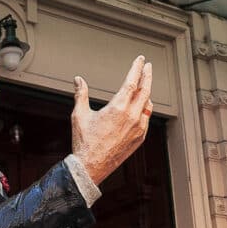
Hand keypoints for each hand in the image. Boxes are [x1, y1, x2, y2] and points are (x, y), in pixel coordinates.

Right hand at [72, 55, 152, 184]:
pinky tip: (142, 106)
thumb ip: (81, 94)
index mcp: (117, 108)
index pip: (132, 81)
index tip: (140, 60)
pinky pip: (147, 119)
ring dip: (147, 92)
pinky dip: (146, 109)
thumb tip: (78, 80)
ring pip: (148, 104)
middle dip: (147, 76)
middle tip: (147, 66)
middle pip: (145, 90)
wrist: (91, 167)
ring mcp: (138, 128)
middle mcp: (131, 117)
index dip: (137, 68)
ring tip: (144, 85)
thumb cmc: (84, 143)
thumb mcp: (79, 115)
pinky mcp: (140, 138)